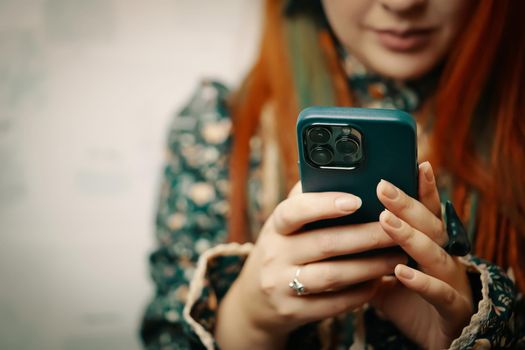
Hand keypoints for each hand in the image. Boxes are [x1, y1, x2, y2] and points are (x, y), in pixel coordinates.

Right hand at [216, 183, 405, 349]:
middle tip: (398, 229)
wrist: (256, 300)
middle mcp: (275, 254)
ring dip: (370, 266)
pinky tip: (379, 282)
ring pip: (333, 276)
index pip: (294, 211)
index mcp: (276, 226)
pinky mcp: (294, 312)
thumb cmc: (284, 249)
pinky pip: (334, 303)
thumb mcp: (286, 225)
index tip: (357, 200)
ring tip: (397, 257)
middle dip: (366, 236)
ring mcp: (282, 286)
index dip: (324, 205)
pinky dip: (361, 292)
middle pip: (325, 244)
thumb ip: (309, 200)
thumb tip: (348, 174)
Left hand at [372, 161, 473, 348]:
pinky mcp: (451, 307)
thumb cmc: (405, 293)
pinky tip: (400, 270)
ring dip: (409, 236)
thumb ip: (366, 244)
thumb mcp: (384, 265)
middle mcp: (443, 254)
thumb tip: (333, 218)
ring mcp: (451, 279)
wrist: (436, 336)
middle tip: (382, 186)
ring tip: (386, 220)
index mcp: (429, 241)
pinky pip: (438, 293)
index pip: (426, 209)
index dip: (422, 187)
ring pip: (434, 253)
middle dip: (405, 204)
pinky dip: (420, 281)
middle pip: (428, 224)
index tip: (415, 163)